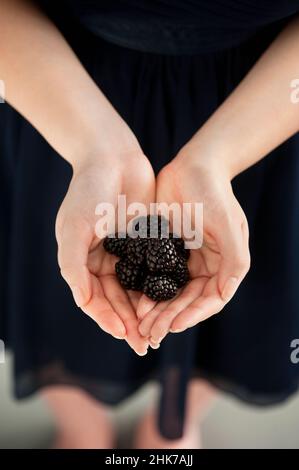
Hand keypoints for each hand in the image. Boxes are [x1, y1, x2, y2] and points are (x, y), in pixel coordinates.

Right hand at [56, 149, 154, 354]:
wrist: (113, 156)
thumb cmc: (88, 190)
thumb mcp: (73, 227)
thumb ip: (73, 265)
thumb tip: (81, 301)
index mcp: (82, 260)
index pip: (94, 299)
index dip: (107, 318)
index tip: (123, 334)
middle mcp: (104, 260)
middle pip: (116, 300)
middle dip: (128, 322)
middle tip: (144, 343)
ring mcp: (125, 252)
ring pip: (136, 289)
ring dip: (145, 311)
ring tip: (158, 331)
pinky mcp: (145, 241)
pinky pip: (153, 270)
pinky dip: (158, 288)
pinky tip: (169, 302)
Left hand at [138, 150, 249, 343]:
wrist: (192, 166)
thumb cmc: (213, 192)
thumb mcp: (227, 224)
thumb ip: (234, 259)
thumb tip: (225, 294)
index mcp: (224, 265)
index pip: (210, 300)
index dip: (192, 315)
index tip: (172, 326)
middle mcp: (206, 267)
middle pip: (188, 302)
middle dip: (170, 318)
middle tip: (151, 334)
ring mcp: (185, 261)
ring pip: (171, 294)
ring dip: (157, 311)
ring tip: (140, 325)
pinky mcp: (166, 252)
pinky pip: (155, 278)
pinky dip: (146, 291)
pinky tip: (133, 301)